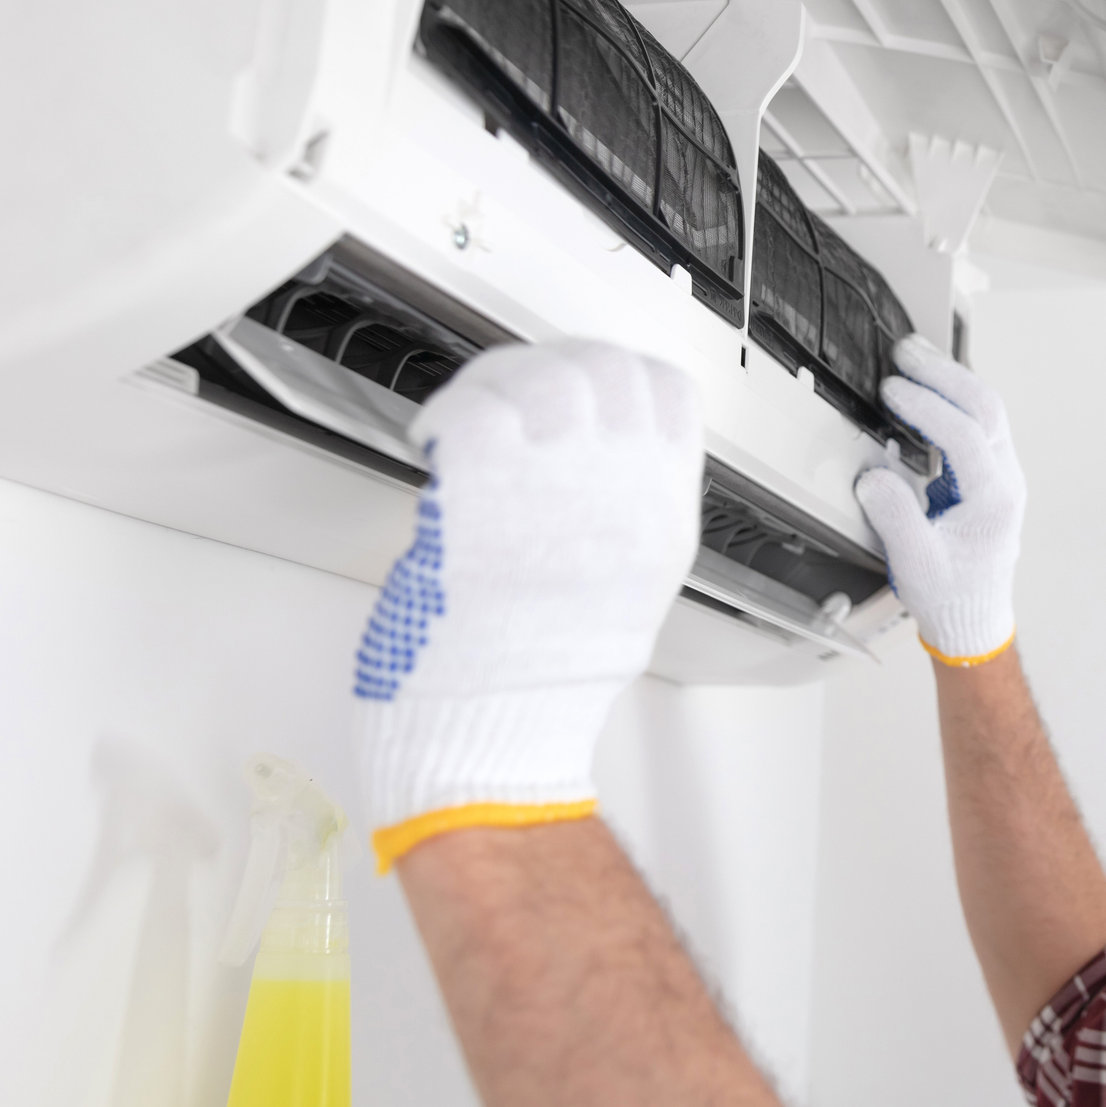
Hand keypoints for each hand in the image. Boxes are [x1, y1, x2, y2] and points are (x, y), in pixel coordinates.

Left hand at [355, 340, 702, 870]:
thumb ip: (619, 517)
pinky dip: (450, 414)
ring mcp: (557, 487)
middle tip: (512, 397)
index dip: (616, 375)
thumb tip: (586, 469)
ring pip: (546, 374)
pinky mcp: (486, 492)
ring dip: (499, 385)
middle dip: (550, 367)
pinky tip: (437, 446)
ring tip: (471, 423)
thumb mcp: (623, 592)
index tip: (576, 388)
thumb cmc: (542, 688)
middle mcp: (622, 492)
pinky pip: (475, 408)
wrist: (495, 738)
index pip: (668, 394)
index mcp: (660, 516)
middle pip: (607, 368)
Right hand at [855, 336, 1024, 665]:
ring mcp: (1001, 475)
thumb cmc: (951, 594)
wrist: (972, 616)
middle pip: (985, 408)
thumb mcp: (915, 562)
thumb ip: (894, 516)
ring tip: (914, 356)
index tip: (893, 392)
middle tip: (906, 352)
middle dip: (944, 374)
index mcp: (994, 500)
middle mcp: (1006, 481)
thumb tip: (873, 476)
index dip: (927, 408)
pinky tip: (927, 386)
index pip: (964, 436)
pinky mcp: (988, 475)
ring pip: (987, 410)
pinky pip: (978, 422)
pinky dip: (952, 397)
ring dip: (950, 379)